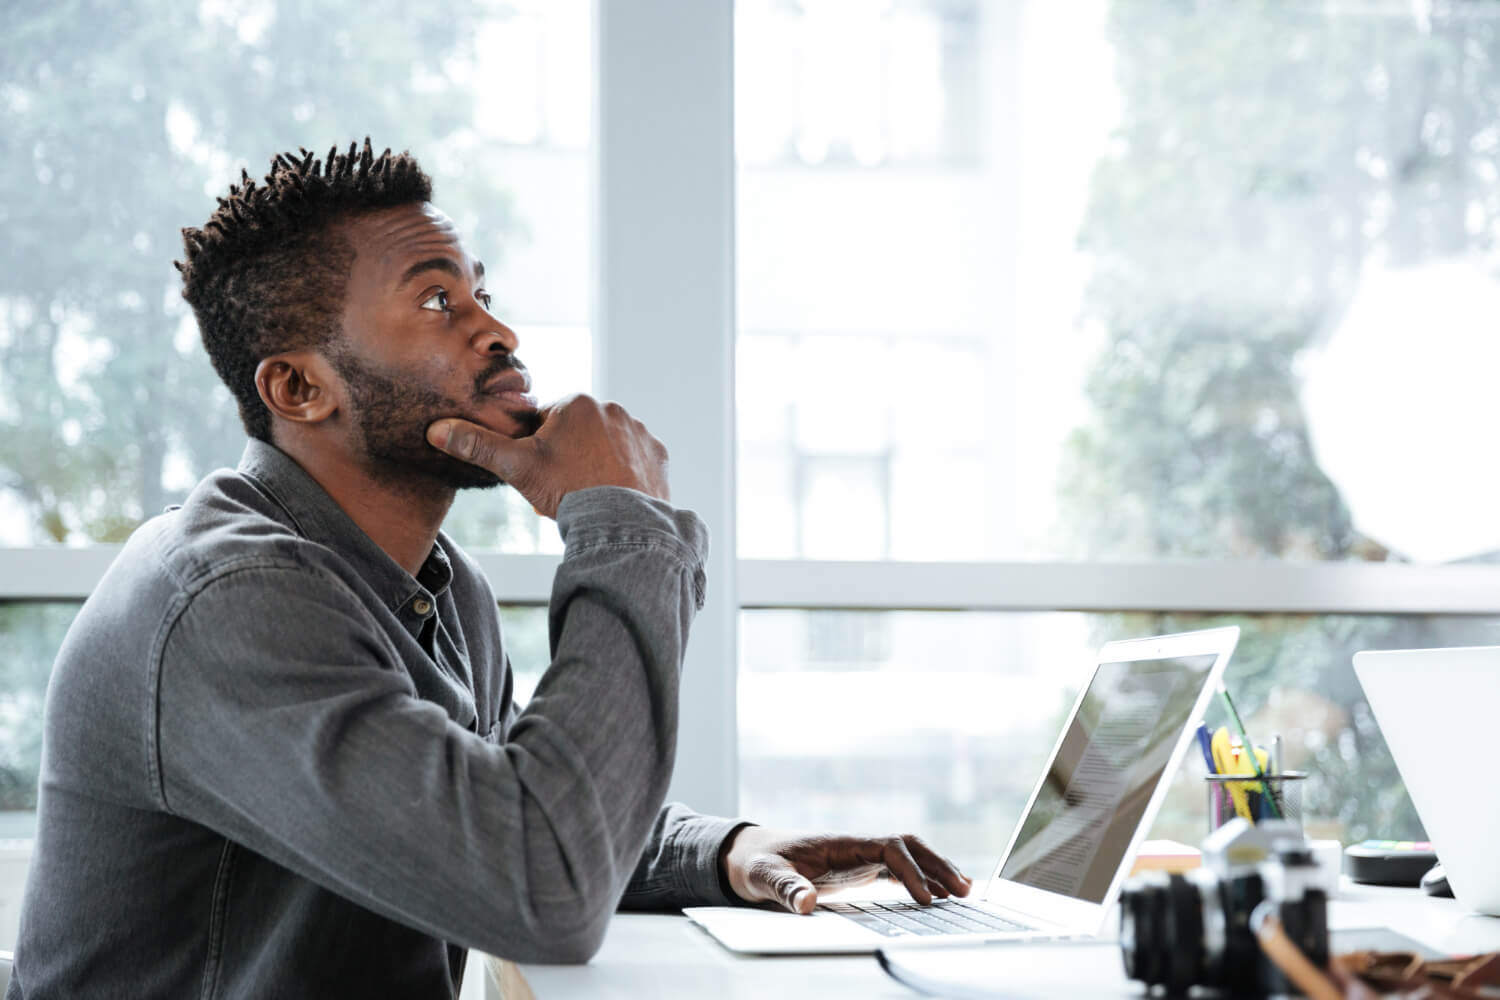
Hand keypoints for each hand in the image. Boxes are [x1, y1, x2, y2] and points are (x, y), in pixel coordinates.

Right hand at [426, 393, 669, 518]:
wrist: (620, 524)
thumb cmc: (567, 491)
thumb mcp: (516, 468)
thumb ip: (477, 445)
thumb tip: (436, 430)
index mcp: (576, 402)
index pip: (546, 423)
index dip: (538, 451)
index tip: (542, 475)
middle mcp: (612, 408)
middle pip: (578, 433)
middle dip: (567, 458)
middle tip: (564, 489)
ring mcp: (640, 431)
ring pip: (606, 446)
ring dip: (596, 464)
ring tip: (590, 494)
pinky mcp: (658, 454)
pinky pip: (635, 460)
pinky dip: (625, 475)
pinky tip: (615, 495)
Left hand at [720, 826, 970, 914]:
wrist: (750, 855)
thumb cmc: (759, 863)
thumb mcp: (766, 876)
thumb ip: (785, 888)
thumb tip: (806, 903)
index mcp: (840, 843)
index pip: (888, 848)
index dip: (910, 871)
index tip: (927, 898)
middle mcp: (855, 845)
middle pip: (907, 846)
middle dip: (936, 864)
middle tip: (964, 889)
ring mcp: (859, 855)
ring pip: (907, 855)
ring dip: (934, 869)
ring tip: (963, 891)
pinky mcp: (858, 868)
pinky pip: (897, 869)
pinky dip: (920, 879)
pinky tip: (936, 894)